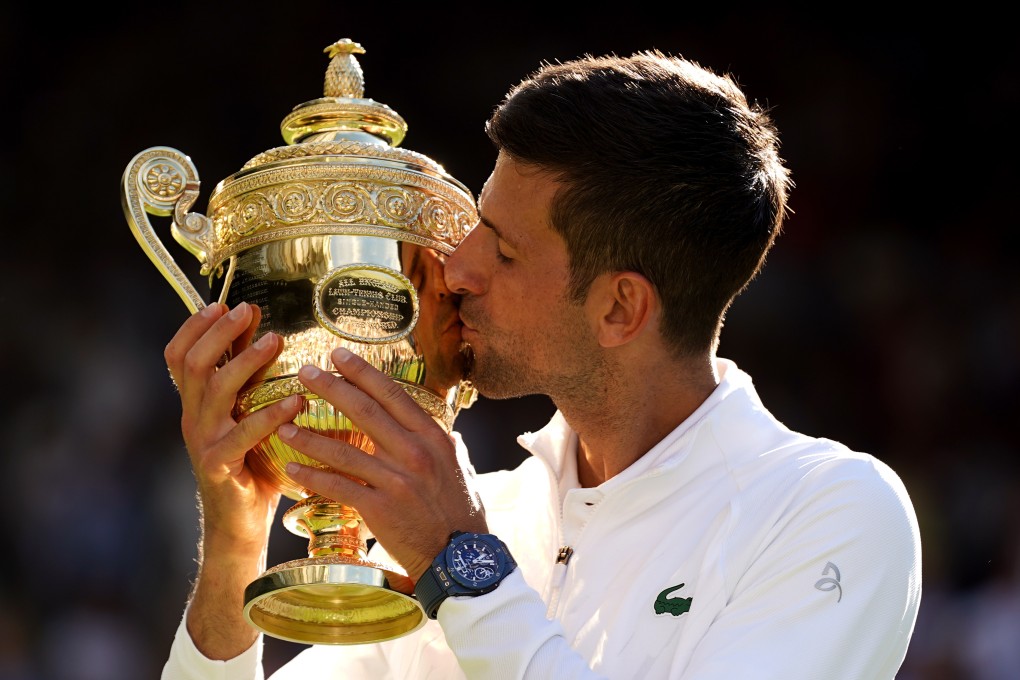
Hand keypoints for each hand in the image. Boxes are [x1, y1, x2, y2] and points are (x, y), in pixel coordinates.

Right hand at [164, 302, 303, 556]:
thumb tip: (264, 329)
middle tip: (248, 310)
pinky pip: (242, 435)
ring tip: (276, 341)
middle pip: (194, 365)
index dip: (194, 326)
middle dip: (219, 332)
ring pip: (216, 392)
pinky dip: (270, 415)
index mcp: (196, 403)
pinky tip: (296, 400)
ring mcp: (204, 442)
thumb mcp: (248, 414)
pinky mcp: (220, 466)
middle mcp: (193, 418)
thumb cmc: (253, 464)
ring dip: (246, 362)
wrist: (239, 523)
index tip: (222, 302)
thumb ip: (250, 378)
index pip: (178, 355)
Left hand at [279, 347, 486, 584]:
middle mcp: (414, 453)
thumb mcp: (459, 467)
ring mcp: (396, 480)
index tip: (339, 355)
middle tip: (304, 372)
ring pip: (343, 449)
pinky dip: (313, 475)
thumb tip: (439, 427)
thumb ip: (443, 444)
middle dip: (331, 387)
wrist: (459, 556)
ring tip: (283, 424)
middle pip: (365, 411)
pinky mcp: (379, 508)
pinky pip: (338, 486)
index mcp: (432, 437)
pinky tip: (292, 467)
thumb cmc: (461, 512)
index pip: (393, 395)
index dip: (363, 373)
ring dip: (309, 435)